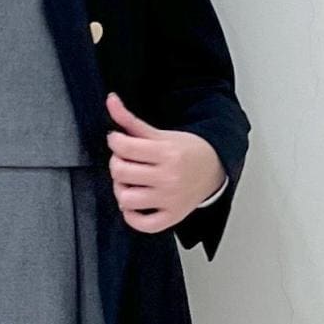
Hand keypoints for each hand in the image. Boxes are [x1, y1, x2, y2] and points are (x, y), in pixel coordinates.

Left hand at [105, 89, 224, 232]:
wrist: (213, 168)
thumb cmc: (185, 151)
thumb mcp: (159, 133)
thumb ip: (130, 120)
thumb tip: (110, 99)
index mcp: (166, 153)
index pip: (124, 147)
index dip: (114, 141)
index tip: (118, 141)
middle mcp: (169, 178)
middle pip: (121, 172)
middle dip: (117, 164)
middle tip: (125, 161)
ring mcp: (170, 200)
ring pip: (126, 199)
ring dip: (121, 189)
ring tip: (129, 182)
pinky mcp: (172, 217)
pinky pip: (142, 224)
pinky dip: (132, 215)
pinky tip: (135, 203)